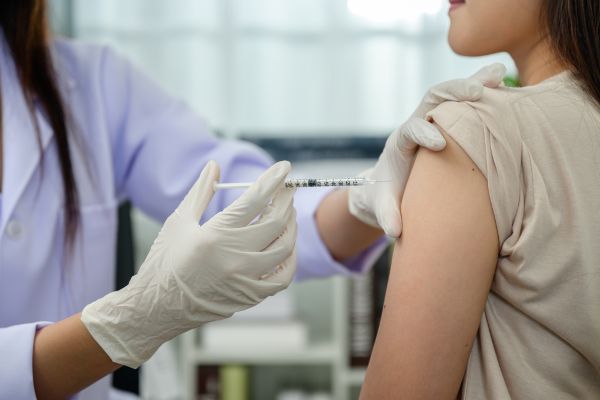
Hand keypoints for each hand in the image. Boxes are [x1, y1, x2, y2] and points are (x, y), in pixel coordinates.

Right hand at [81, 160, 296, 367]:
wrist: (156, 308)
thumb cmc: (164, 262)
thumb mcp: (178, 222)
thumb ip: (201, 192)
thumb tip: (215, 165)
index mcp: (215, 235)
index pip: (255, 200)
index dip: (273, 180)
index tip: (285, 168)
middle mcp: (234, 257)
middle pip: (275, 221)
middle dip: (285, 200)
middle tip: (287, 189)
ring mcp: (246, 279)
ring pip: (284, 247)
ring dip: (291, 225)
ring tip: (287, 213)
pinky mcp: (251, 296)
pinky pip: (283, 276)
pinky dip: (289, 258)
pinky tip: (286, 246)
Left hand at [348, 63, 505, 236]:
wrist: (386, 183)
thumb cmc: (384, 194)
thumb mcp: (380, 206)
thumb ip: (386, 215)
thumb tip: (394, 230)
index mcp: (399, 144)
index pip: (409, 131)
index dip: (422, 133)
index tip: (438, 144)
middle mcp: (416, 124)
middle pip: (430, 100)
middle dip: (452, 94)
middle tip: (476, 93)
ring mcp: (433, 119)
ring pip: (450, 94)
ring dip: (473, 83)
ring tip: (499, 75)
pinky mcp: (449, 121)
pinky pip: (466, 101)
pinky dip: (483, 89)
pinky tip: (505, 81)